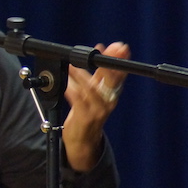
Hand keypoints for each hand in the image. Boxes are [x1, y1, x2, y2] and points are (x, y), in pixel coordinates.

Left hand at [63, 42, 130, 170]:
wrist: (83, 140)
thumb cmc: (88, 111)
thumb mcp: (96, 91)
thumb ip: (99, 72)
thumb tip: (102, 48)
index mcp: (111, 93)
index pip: (119, 74)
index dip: (119, 60)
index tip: (119, 47)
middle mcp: (108, 101)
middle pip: (110, 81)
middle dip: (108, 65)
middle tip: (105, 50)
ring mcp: (98, 110)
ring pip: (91, 90)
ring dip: (81, 75)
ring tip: (72, 64)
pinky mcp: (85, 118)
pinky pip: (78, 101)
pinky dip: (72, 90)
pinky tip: (67, 82)